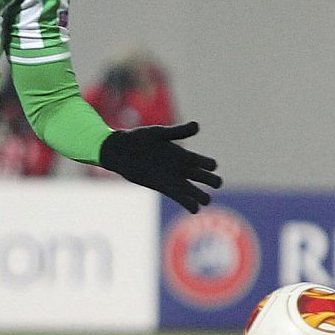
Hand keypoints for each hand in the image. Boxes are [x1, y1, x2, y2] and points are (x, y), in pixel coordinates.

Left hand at [98, 121, 221, 212]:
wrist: (120, 151)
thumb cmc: (138, 138)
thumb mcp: (159, 133)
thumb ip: (177, 131)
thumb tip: (197, 125)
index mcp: (183, 154)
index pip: (205, 163)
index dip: (210, 165)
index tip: (209, 165)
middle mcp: (181, 168)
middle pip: (204, 177)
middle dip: (213, 181)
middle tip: (214, 183)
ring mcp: (173, 179)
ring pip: (194, 191)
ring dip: (202, 196)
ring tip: (204, 200)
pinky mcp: (163, 188)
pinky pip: (180, 198)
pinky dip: (189, 204)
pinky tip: (195, 209)